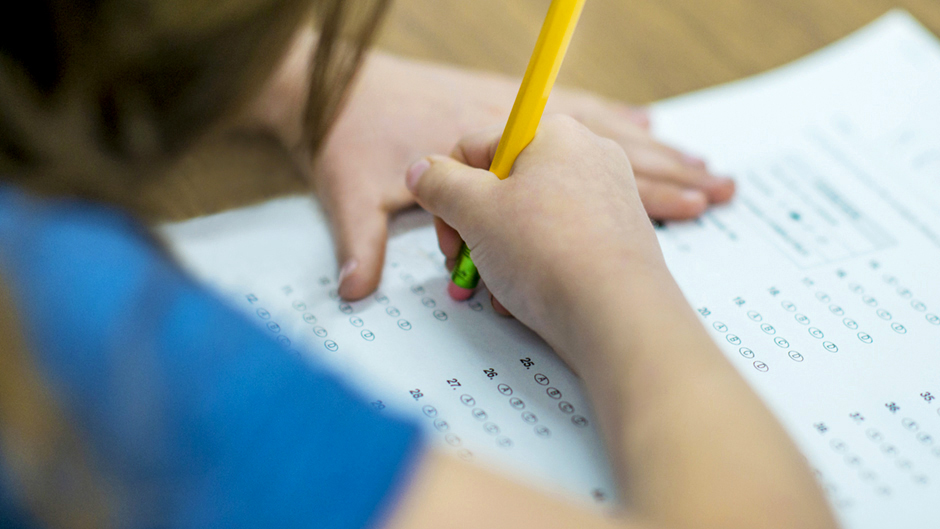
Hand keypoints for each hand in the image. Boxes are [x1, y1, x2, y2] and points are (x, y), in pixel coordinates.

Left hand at [253, 31, 732, 299]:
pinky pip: (578, 109)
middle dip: (666, 169)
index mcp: (490, 143)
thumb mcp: (347, 191)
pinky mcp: (508, 101)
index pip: (567, 180)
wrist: (329, 79)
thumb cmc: (345, 135)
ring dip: (652, 149)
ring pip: (601, 127)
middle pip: (603, 145)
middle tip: (721, 186)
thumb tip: (352, 293)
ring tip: (702, 163)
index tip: (679, 204)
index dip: (626, 200)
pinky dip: (616, 119)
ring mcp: (514, 110)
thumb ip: (357, 244)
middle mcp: (512, 123)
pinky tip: (645, 126)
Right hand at [405, 116, 671, 353]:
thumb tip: (422, 171)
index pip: (477, 146)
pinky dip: (535, 267)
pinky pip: (560, 243)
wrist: (617, 316)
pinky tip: (525, 297)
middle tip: (463, 261)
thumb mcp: (473, 211)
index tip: (447, 226)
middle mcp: (586, 155)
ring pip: (530, 219)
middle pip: (505, 185)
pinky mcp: (616, 237)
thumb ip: (439, 184)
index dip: (450, 189)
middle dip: (475, 229)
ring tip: (497, 287)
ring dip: (500, 255)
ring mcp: (607, 196)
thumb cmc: (551, 254)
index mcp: (554, 133)